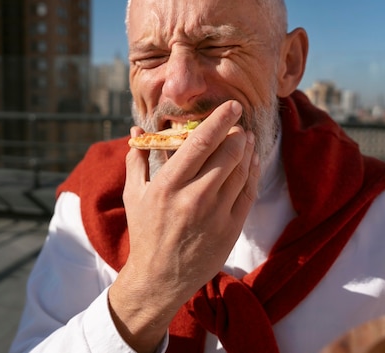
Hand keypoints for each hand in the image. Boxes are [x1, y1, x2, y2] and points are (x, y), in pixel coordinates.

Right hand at [109, 100, 260, 351]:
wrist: (160, 278)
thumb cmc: (145, 232)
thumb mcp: (133, 195)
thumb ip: (137, 160)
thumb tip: (138, 130)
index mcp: (168, 186)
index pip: (200, 144)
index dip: (219, 121)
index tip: (232, 106)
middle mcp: (193, 198)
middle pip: (226, 154)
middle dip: (237, 132)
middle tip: (239, 121)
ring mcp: (215, 215)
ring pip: (240, 171)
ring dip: (247, 150)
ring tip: (246, 138)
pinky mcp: (230, 229)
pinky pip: (247, 193)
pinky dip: (251, 173)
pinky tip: (251, 161)